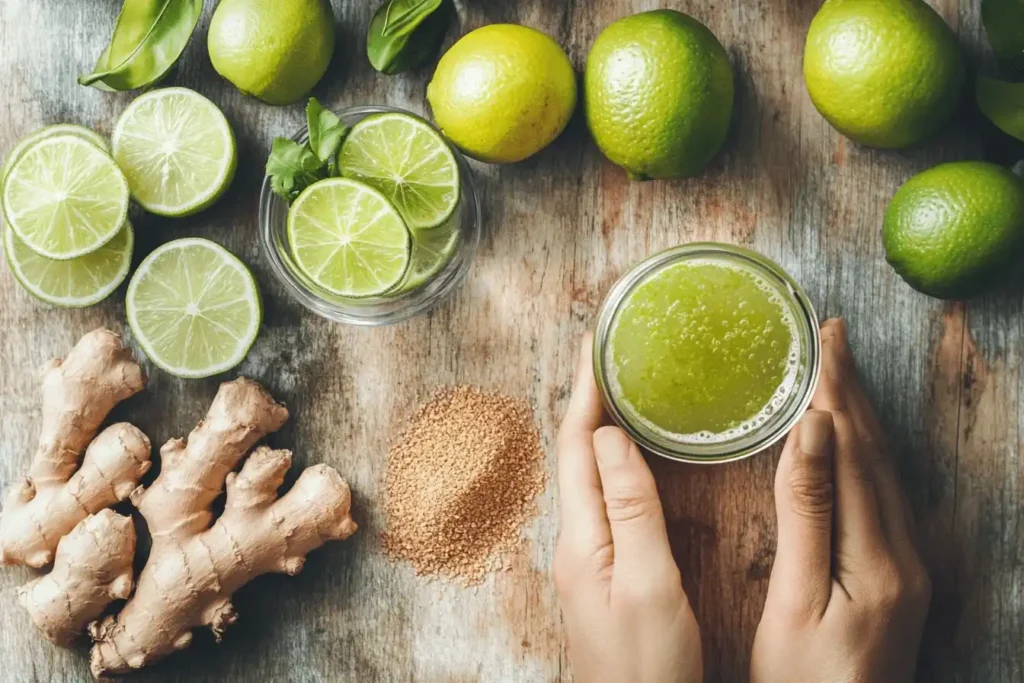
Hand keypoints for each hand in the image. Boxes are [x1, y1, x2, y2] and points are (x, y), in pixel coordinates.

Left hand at [554, 335, 701, 682]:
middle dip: (590, 398)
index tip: (595, 341)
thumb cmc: (647, 666)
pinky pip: (606, 497)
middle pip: (576, 453)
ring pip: (590, 473)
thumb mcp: (648, 585)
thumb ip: (632, 509)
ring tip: (621, 386)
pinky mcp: (606, 570)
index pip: (574, 445)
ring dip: (600, 426)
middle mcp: (576, 541)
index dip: (584, 390)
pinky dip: (616, 462)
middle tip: (611, 352)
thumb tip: (609, 435)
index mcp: (582, 538)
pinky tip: (633, 456)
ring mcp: (588, 556)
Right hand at [751, 319, 930, 682]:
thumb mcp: (794, 599)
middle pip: (876, 452)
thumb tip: (815, 430)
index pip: (854, 451)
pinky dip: (866, 453)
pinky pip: (884, 495)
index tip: (822, 341)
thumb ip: (807, 511)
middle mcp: (905, 554)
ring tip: (838, 372)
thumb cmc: (803, 680)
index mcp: (879, 556)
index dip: (836, 392)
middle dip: (852, 389)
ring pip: (884, 471)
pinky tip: (850, 442)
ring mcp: (907, 567)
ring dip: (861, 415)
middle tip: (833, 335)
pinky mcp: (899, 578)